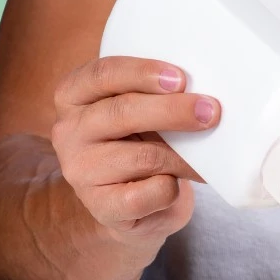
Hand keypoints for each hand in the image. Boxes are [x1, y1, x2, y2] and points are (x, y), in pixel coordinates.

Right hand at [51, 56, 218, 245]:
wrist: (130, 206)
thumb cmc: (140, 146)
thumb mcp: (139, 112)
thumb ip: (156, 97)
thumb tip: (204, 97)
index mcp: (74, 96)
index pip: (103, 74)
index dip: (143, 73)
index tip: (181, 79)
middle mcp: (69, 131)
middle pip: (123, 112)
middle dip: (173, 110)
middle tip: (210, 112)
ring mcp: (81, 171)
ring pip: (144, 156)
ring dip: (184, 157)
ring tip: (208, 158)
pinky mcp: (102, 207)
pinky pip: (149, 193)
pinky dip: (172, 190)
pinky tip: (176, 186)